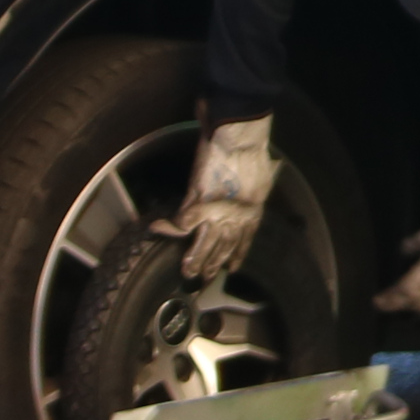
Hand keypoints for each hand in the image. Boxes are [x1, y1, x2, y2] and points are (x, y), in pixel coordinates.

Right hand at [165, 118, 276, 280]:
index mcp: (252, 211)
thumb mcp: (263, 176)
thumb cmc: (253, 151)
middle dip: (213, 264)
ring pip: (203, 243)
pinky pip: (180, 222)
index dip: (237, 254)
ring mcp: (216, 214)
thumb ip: (257, 185)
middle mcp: (235, 218)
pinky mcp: (198, 204)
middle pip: (223, 247)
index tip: (232, 267)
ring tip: (186, 270)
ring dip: (193, 257)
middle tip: (204, 278)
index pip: (244, 239)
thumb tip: (258, 185)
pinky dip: (168, 227)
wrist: (240, 141)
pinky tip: (157, 230)